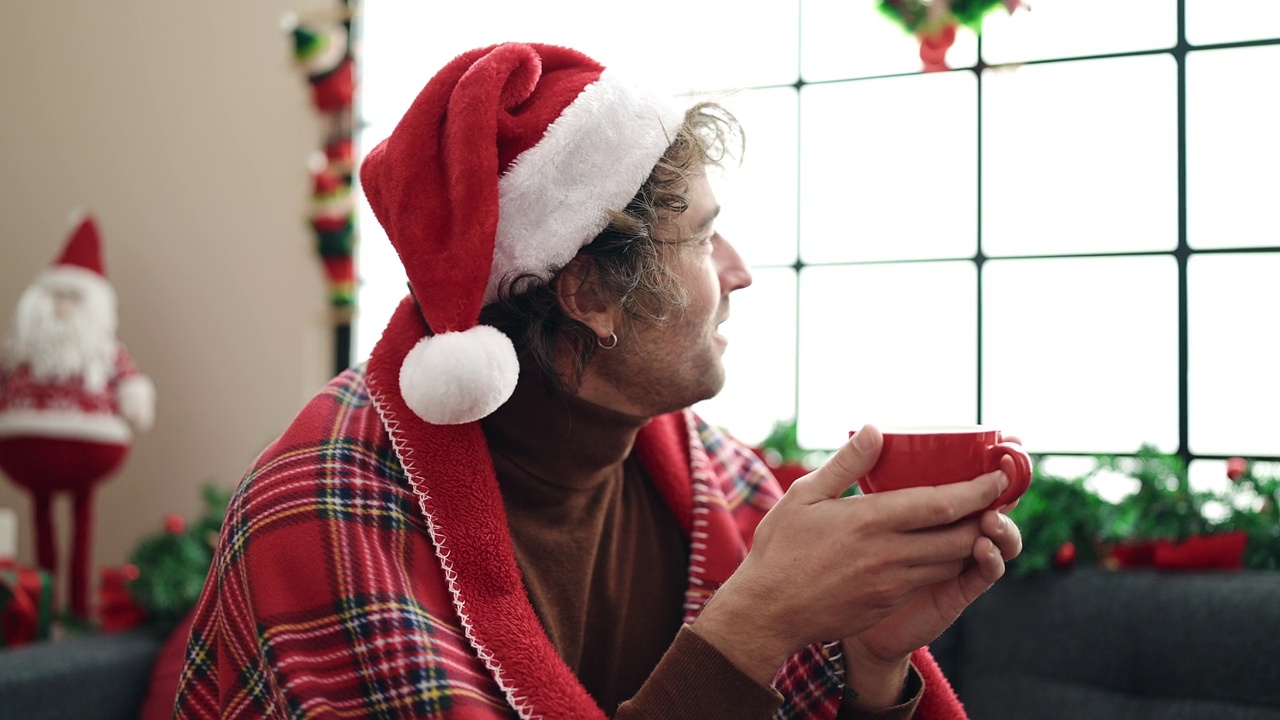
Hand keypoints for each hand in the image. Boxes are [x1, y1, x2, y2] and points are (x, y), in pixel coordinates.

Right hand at [691, 424, 1011, 684]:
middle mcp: (889, 554)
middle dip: (986, 517)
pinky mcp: (888, 602)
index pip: (941, 505)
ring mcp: (892, 583)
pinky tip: (942, 546)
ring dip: (970, 541)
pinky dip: (946, 562)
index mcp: (870, 521)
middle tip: (997, 497)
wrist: (768, 611)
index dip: (977, 491)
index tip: (999, 476)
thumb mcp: (805, 495)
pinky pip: (931, 580)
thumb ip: (847, 463)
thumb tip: (875, 430)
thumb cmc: (781, 548)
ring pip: (950, 562)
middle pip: (959, 537)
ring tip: (978, 519)